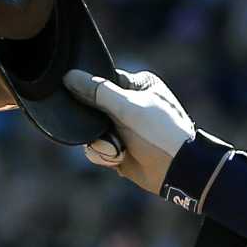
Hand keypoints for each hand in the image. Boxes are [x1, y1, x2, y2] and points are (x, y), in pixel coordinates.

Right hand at [66, 69, 196, 194]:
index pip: (102, 81)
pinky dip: (104, 155)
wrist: (176, 170)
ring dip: (100, 142)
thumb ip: (98, 92)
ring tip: (118, 148)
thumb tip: (69, 76)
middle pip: (91, 108)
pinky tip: (118, 158)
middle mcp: (129, 105)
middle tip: (107, 130)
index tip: (88, 103)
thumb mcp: (128, 107)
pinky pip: (96, 148)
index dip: (90, 92)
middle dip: (93, 122)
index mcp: (137, 86)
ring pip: (91, 130)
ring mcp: (123, 128)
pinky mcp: (119, 148)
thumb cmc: (160, 132)